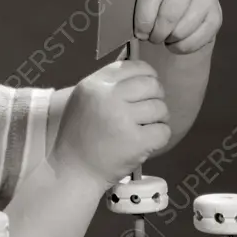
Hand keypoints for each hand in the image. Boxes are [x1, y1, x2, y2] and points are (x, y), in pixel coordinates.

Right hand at [54, 60, 170, 187]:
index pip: (134, 66)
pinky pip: (164, 131)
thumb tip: (141, 71)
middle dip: (156, 97)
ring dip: (158, 119)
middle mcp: (108, 97)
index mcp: (94, 84)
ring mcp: (122, 120)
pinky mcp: (136, 142)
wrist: (72, 170)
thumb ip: (108, 84)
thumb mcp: (84, 100)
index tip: (146, 89)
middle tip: (148, 112)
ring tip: (143, 129)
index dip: (147, 76)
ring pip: (160, 108)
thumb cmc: (79, 135)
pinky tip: (145, 142)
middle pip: (152, 85)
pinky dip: (159, 137)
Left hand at [135, 0, 221, 53]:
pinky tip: (174, 41)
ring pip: (182, 30)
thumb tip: (120, 26)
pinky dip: (181, 47)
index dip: (143, 17)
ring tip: (161, 36)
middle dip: (155, 33)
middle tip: (149, 37)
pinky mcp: (216, 15)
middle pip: (169, 14)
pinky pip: (196, 40)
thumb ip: (132, 3)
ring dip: (168, 40)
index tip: (139, 32)